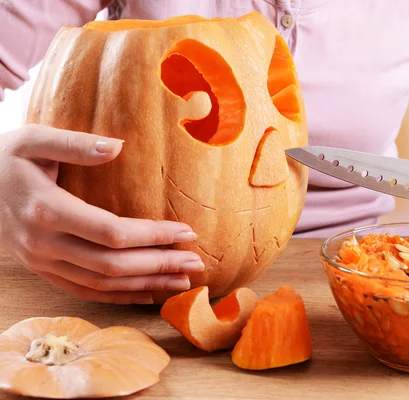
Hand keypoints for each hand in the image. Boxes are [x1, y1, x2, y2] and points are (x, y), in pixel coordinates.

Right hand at [0, 124, 203, 303]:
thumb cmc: (5, 159)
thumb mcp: (33, 140)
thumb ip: (75, 144)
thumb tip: (117, 146)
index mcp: (47, 210)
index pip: (112, 233)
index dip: (153, 236)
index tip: (187, 232)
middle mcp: (44, 244)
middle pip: (112, 265)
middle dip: (158, 265)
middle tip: (196, 263)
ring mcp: (42, 262)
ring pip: (102, 285)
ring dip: (145, 285)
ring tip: (181, 281)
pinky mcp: (43, 270)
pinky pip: (85, 292)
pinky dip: (119, 296)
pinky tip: (147, 293)